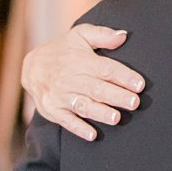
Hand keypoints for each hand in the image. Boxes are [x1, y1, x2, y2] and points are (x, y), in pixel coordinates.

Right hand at [22, 24, 144, 141]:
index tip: (140, 84)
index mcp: (82, 61)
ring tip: (116, 118)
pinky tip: (92, 135)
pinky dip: (78, 128)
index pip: (106, 69)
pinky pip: (66, 121)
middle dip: (116, 96)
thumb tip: (124, 35)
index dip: (123, 76)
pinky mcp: (53, 110)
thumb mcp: (80, 35)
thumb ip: (102, 35)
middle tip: (134, 102)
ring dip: (100, 112)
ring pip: (83, 105)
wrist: (32, 67)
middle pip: (97, 89)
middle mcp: (71, 79)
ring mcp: (61, 96)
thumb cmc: (64, 50)